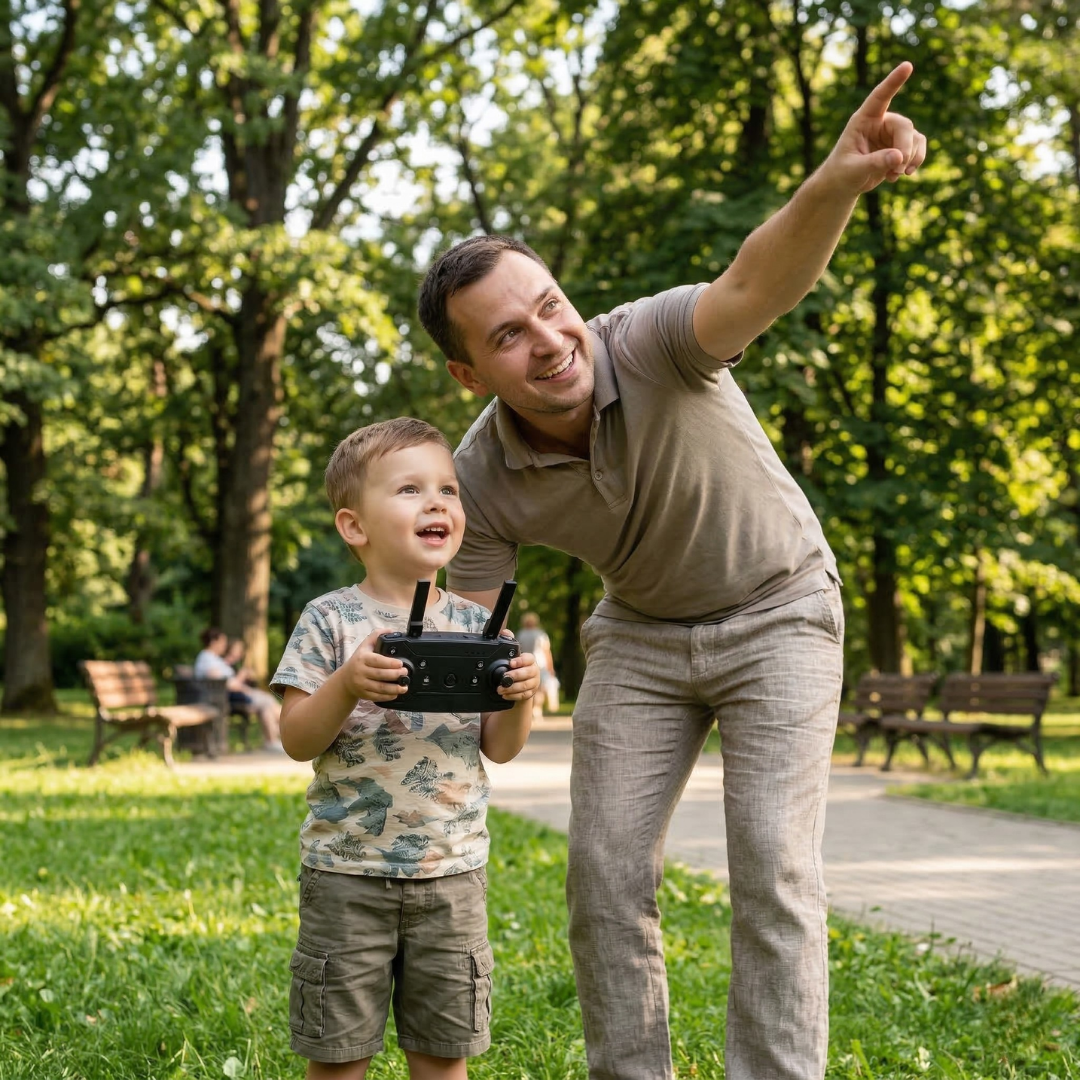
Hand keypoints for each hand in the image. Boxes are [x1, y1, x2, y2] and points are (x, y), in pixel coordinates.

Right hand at [343, 630, 409, 702]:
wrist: (345, 679)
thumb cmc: (358, 661)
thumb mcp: (364, 646)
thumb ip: (376, 636)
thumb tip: (390, 630)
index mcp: (362, 658)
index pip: (377, 660)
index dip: (390, 663)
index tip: (400, 663)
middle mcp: (360, 672)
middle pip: (380, 675)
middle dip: (395, 675)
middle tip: (405, 673)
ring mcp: (361, 684)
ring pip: (380, 688)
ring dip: (394, 688)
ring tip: (405, 686)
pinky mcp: (363, 695)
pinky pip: (377, 697)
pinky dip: (388, 696)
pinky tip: (396, 693)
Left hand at [497, 650, 540, 701]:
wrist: (521, 679)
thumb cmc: (515, 669)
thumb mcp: (514, 662)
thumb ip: (510, 661)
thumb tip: (503, 662)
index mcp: (530, 661)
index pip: (528, 659)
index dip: (520, 661)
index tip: (511, 663)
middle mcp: (535, 671)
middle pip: (527, 673)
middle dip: (514, 675)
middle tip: (504, 677)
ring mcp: (534, 682)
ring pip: (525, 685)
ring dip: (511, 688)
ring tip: (500, 689)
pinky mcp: (532, 692)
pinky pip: (523, 695)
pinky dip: (513, 696)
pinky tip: (505, 695)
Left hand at [826, 61, 926, 193]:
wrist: (842, 185)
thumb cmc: (841, 174)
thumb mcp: (853, 169)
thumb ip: (874, 163)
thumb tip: (899, 157)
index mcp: (863, 120)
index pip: (879, 97)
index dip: (893, 82)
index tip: (907, 65)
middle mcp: (880, 122)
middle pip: (904, 126)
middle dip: (905, 148)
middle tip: (899, 168)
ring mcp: (892, 134)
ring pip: (914, 138)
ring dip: (910, 158)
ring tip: (895, 175)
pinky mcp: (900, 146)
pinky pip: (918, 148)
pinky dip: (915, 162)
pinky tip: (902, 175)